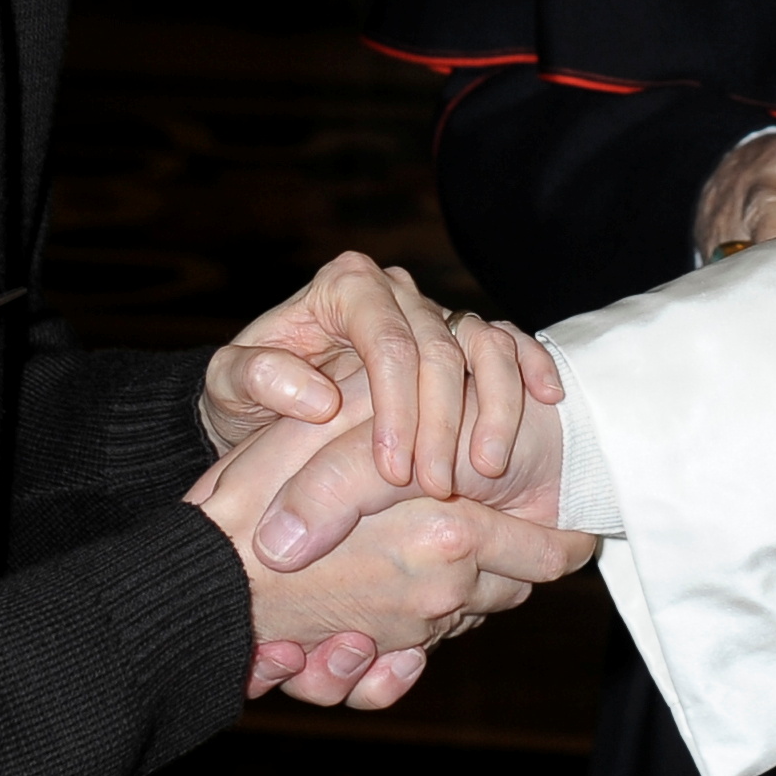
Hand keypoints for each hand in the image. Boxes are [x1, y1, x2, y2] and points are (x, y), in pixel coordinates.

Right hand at [194, 390, 593, 709]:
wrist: (203, 577)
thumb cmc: (270, 493)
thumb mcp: (353, 446)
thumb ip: (421, 453)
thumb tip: (489, 475)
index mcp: (452, 536)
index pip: (551, 552)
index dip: (566, 538)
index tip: (574, 525)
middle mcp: (444, 592)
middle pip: (514, 586)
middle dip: (508, 563)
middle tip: (482, 524)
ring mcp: (410, 631)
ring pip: (465, 618)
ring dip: (451, 602)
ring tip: (408, 561)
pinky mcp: (374, 660)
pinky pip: (412, 663)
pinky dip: (403, 651)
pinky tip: (373, 623)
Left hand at [200, 249, 562, 500]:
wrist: (275, 410)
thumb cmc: (250, 399)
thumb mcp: (230, 390)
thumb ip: (256, 379)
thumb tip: (317, 398)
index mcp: (344, 288)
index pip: (387, 340)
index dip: (396, 407)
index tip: (392, 470)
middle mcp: (395, 291)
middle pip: (439, 348)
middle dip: (441, 422)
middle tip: (435, 487)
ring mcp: (436, 311)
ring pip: (483, 345)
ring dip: (492, 407)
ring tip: (487, 468)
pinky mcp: (467, 337)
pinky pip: (511, 343)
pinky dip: (530, 370)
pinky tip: (545, 404)